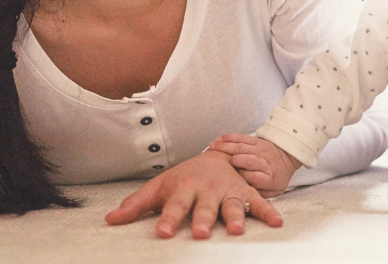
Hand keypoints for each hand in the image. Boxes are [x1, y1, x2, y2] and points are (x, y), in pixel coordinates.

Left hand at [105, 150, 281, 238]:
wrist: (216, 154)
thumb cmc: (183, 177)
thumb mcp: (159, 186)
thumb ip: (137, 204)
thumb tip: (110, 219)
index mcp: (185, 188)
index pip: (174, 206)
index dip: (168, 219)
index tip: (163, 232)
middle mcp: (207, 191)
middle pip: (205, 208)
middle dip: (204, 219)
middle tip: (202, 233)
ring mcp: (228, 192)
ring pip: (232, 206)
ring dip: (235, 217)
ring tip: (237, 230)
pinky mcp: (245, 193)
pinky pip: (259, 203)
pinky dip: (268, 211)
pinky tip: (277, 223)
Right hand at [208, 133, 300, 197]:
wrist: (286, 160)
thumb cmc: (275, 180)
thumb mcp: (273, 192)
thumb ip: (260, 196)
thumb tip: (244, 200)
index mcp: (270, 179)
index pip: (257, 177)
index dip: (246, 176)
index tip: (235, 180)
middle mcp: (265, 162)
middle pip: (251, 160)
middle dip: (239, 160)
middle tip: (228, 162)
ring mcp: (261, 149)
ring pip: (244, 146)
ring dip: (228, 146)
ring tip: (213, 147)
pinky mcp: (257, 140)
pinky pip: (243, 137)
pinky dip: (230, 137)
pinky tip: (219, 139)